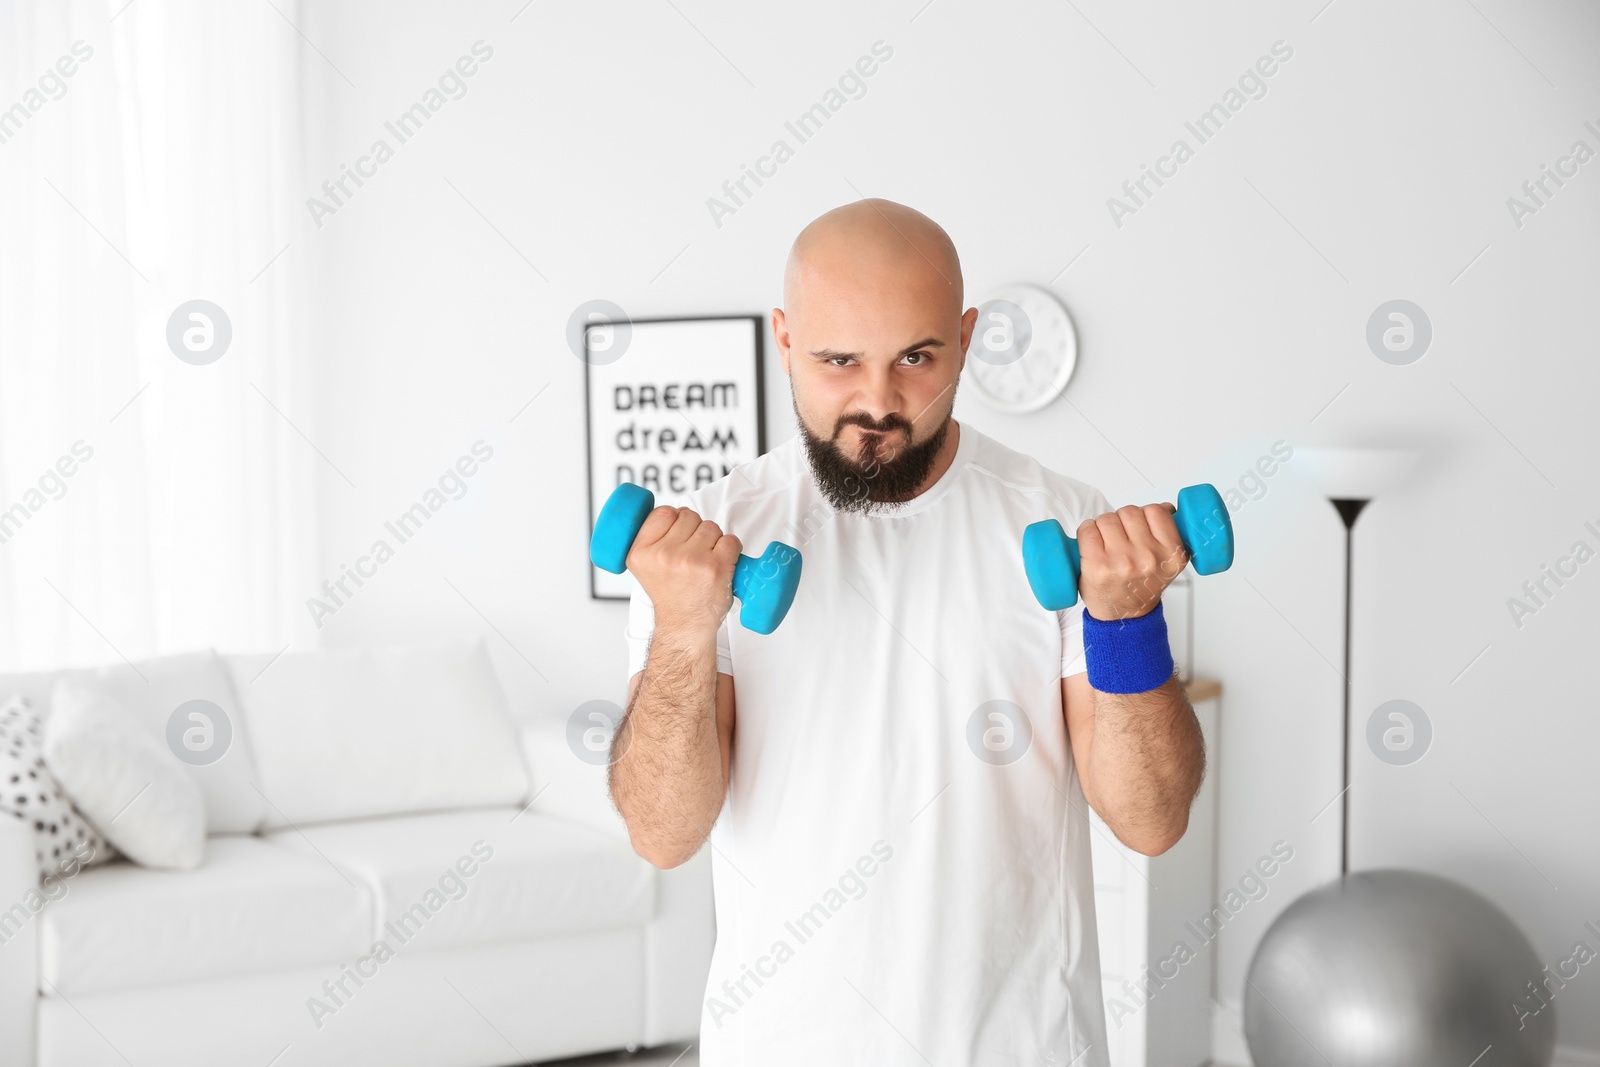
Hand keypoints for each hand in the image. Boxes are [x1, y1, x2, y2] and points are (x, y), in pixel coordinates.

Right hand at [626, 505, 742, 635]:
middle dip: (695, 531)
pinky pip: (730, 540)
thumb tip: (681, 511)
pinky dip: (731, 549)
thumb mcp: (645, 565)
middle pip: (689, 516)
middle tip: (692, 555)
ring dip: (713, 540)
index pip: (663, 512)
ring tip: (704, 561)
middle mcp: (663, 555)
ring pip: (711, 527)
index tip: (678, 535)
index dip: (675, 519)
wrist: (685, 624)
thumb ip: (654, 536)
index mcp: (641, 552)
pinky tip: (720, 564)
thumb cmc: (671, 594)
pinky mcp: (715, 568)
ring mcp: (690, 561)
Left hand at [1076, 503, 1187, 620]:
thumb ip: (1168, 534)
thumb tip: (1167, 508)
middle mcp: (1149, 557)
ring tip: (1107, 544)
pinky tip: (1091, 545)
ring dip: (1103, 526)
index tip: (1139, 527)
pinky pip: (1088, 529)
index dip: (1144, 515)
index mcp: (1172, 554)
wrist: (1123, 617)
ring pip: (1107, 518)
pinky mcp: (1097, 564)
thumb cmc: (1141, 586)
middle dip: (1121, 521)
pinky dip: (1086, 532)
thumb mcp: (1167, 562)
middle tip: (1120, 539)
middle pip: (1129, 512)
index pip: (1156, 511)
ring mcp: (1122, 561)